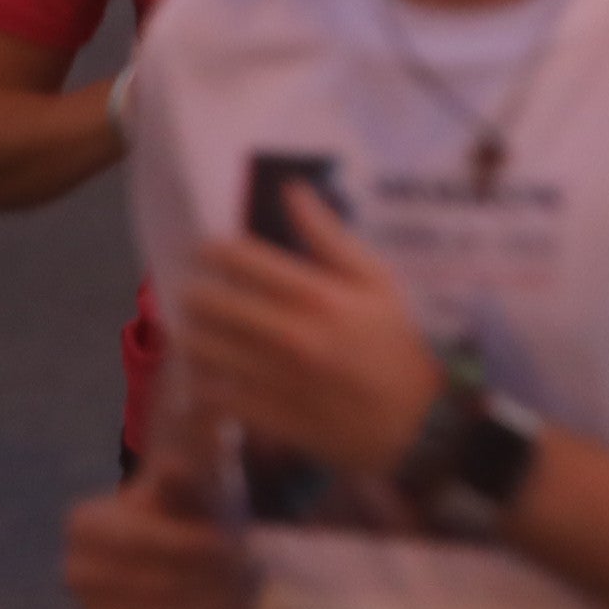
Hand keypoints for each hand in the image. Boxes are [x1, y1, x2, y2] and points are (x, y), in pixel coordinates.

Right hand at [64, 451, 242, 608]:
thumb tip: (174, 469)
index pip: (139, 543)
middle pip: (151, 585)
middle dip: (205, 583)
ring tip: (243, 601)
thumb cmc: (178, 516)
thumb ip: (181, 483)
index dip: (188, 547)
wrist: (165, 553)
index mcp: (84, 526)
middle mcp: (76, 573)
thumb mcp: (183, 491)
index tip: (231, 548)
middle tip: (245, 579)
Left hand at [167, 187, 442, 478]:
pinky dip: (202, 380)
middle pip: (207, 302)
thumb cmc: (393, 342)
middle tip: (201, 294)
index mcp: (317, 295)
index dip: (211, 250)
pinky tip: (212, 372)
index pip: (237, 258)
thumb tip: (291, 188)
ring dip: (193, 334)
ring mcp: (277, 379)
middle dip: (196, 293)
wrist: (415, 420)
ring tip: (201, 331)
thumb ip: (328, 235)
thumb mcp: (376, 281)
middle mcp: (292, 335)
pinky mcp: (269, 417)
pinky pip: (211, 393)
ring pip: (200, 347)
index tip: (207, 254)